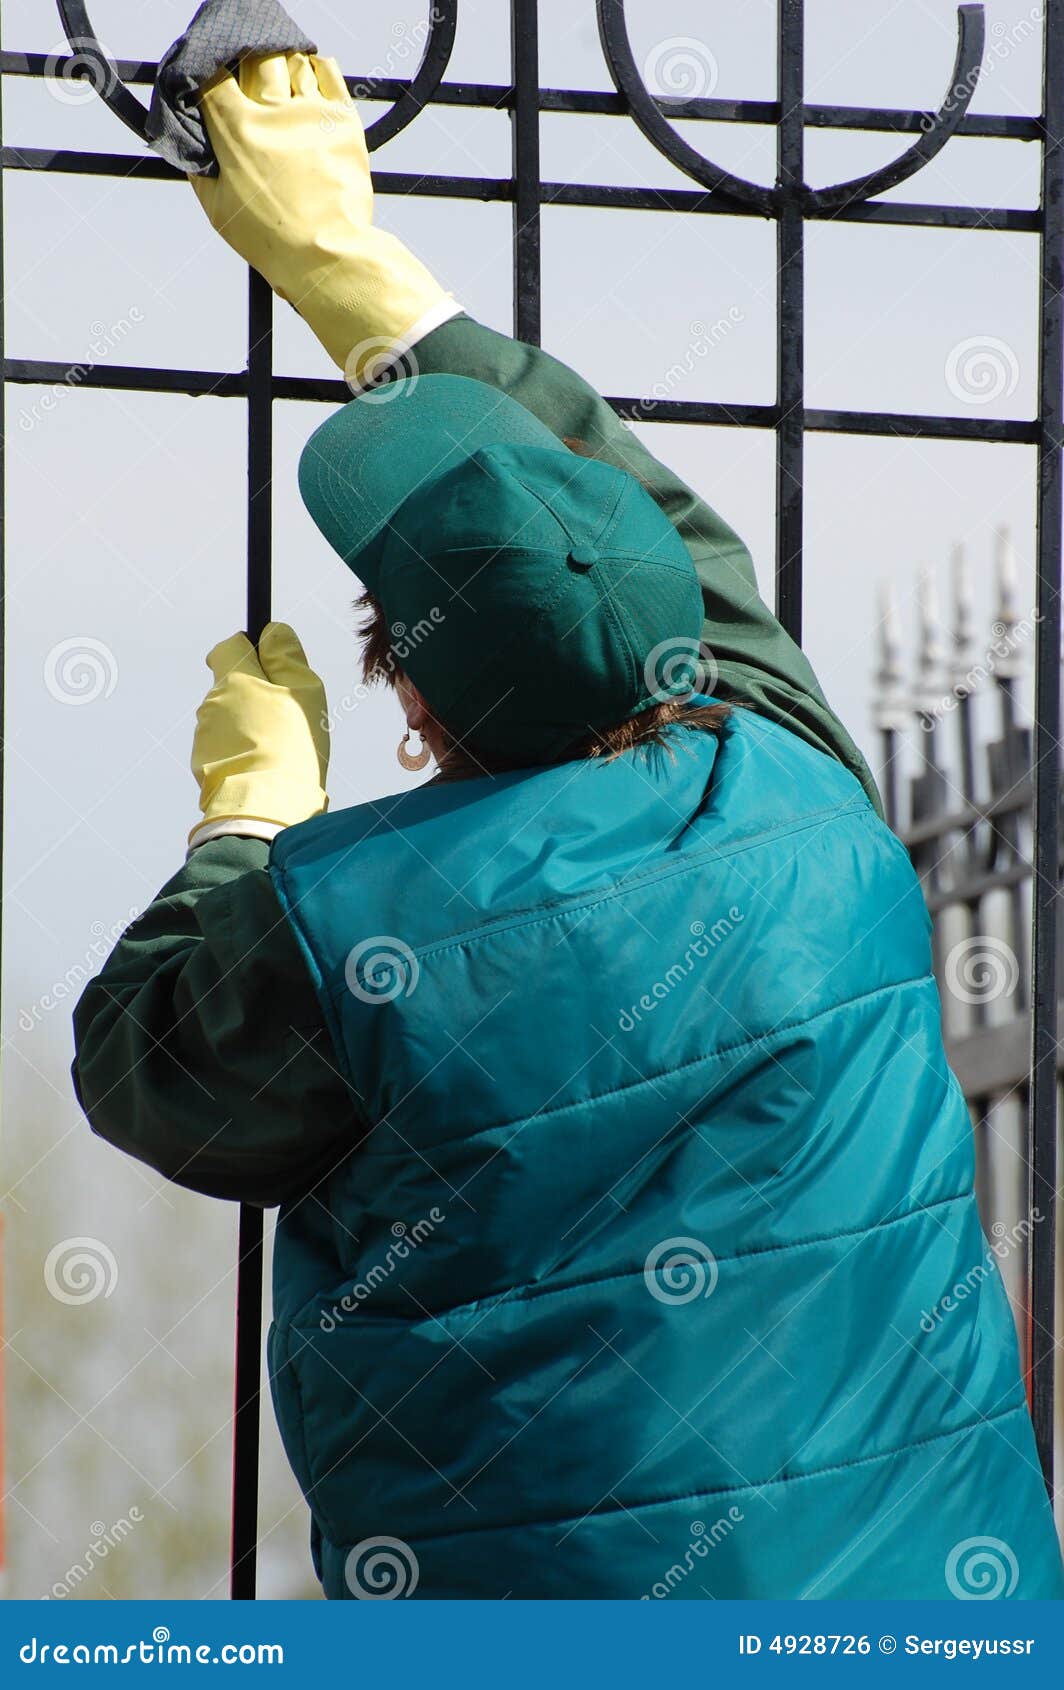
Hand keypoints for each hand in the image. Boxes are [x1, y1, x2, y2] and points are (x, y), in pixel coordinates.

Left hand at [189, 623, 328, 846]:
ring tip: (276, 749)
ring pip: (228, 717)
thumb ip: (286, 655)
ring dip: (247, 725)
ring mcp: (204, 735)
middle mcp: (212, 702)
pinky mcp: (202, 764)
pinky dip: (240, 751)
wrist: (264, 806)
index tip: (269, 667)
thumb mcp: (303, 691)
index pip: (230, 645)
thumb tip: (272, 632)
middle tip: (284, 718)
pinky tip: (261, 768)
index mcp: (234, 678)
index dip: (250, 650)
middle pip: (232, 685)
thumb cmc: (291, 745)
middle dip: (254, 694)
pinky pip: (223, 747)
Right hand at [190, 53, 452, 384]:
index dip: (208, 72)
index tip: (211, 82)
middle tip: (248, 77)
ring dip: (280, 65)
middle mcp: (273, 112)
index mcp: (237, 131)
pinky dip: (314, 68)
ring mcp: (311, 113)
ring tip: (278, 85)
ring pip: (291, 60)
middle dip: (247, 61)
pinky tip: (306, 81)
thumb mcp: (217, 209)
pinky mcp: (342, 120)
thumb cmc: (271, 240)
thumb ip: (199, 165)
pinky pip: (327, 72)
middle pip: (255, 57)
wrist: (327, 256)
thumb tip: (192, 139)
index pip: (213, 75)